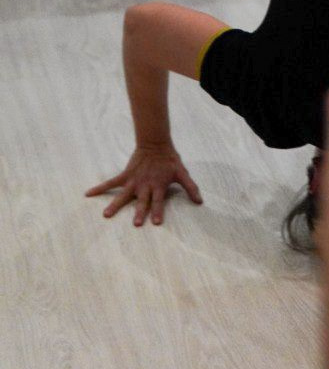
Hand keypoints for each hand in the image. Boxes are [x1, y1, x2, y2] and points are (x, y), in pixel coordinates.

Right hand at [86, 144, 201, 225]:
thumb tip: (200, 202)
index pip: (159, 201)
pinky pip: (111, 182)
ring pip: (123, 195)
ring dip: (116, 205)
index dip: (158, 211)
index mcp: (158, 186)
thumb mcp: (182, 173)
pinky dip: (100, 188)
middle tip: (136, 224)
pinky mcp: (125, 175)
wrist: (155, 144)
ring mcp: (133, 181)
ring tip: (106, 215)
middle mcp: (145, 185)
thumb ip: (191, 187)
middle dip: (140, 212)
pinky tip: (88, 193)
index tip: (156, 222)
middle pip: (142, 201)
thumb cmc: (169, 161)